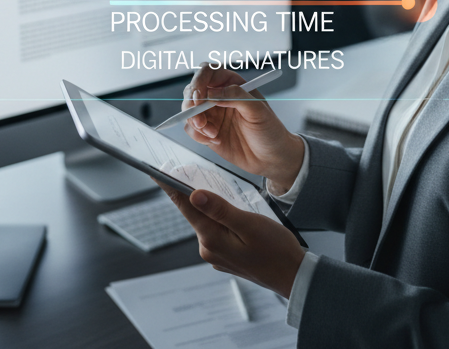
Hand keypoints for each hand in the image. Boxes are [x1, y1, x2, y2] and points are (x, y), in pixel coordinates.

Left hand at [157, 183, 304, 297]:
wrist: (292, 276)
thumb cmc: (276, 250)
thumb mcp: (250, 224)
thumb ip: (221, 210)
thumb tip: (195, 196)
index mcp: (212, 239)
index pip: (185, 207)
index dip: (170, 187)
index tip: (156, 173)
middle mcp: (209, 249)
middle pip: (195, 213)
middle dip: (193, 194)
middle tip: (191, 171)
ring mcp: (217, 255)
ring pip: (207, 222)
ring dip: (211, 208)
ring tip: (219, 190)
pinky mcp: (225, 256)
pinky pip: (217, 231)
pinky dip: (220, 219)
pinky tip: (232, 213)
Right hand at [182, 65, 304, 190]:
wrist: (272, 158)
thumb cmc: (270, 130)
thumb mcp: (258, 110)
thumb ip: (236, 96)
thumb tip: (212, 93)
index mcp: (232, 84)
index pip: (207, 73)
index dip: (199, 82)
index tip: (198, 98)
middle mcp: (219, 96)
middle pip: (192, 91)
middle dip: (191, 106)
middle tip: (200, 121)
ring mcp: (212, 114)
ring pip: (188, 110)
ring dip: (196, 123)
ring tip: (213, 134)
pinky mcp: (207, 131)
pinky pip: (191, 129)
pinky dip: (198, 135)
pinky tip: (215, 140)